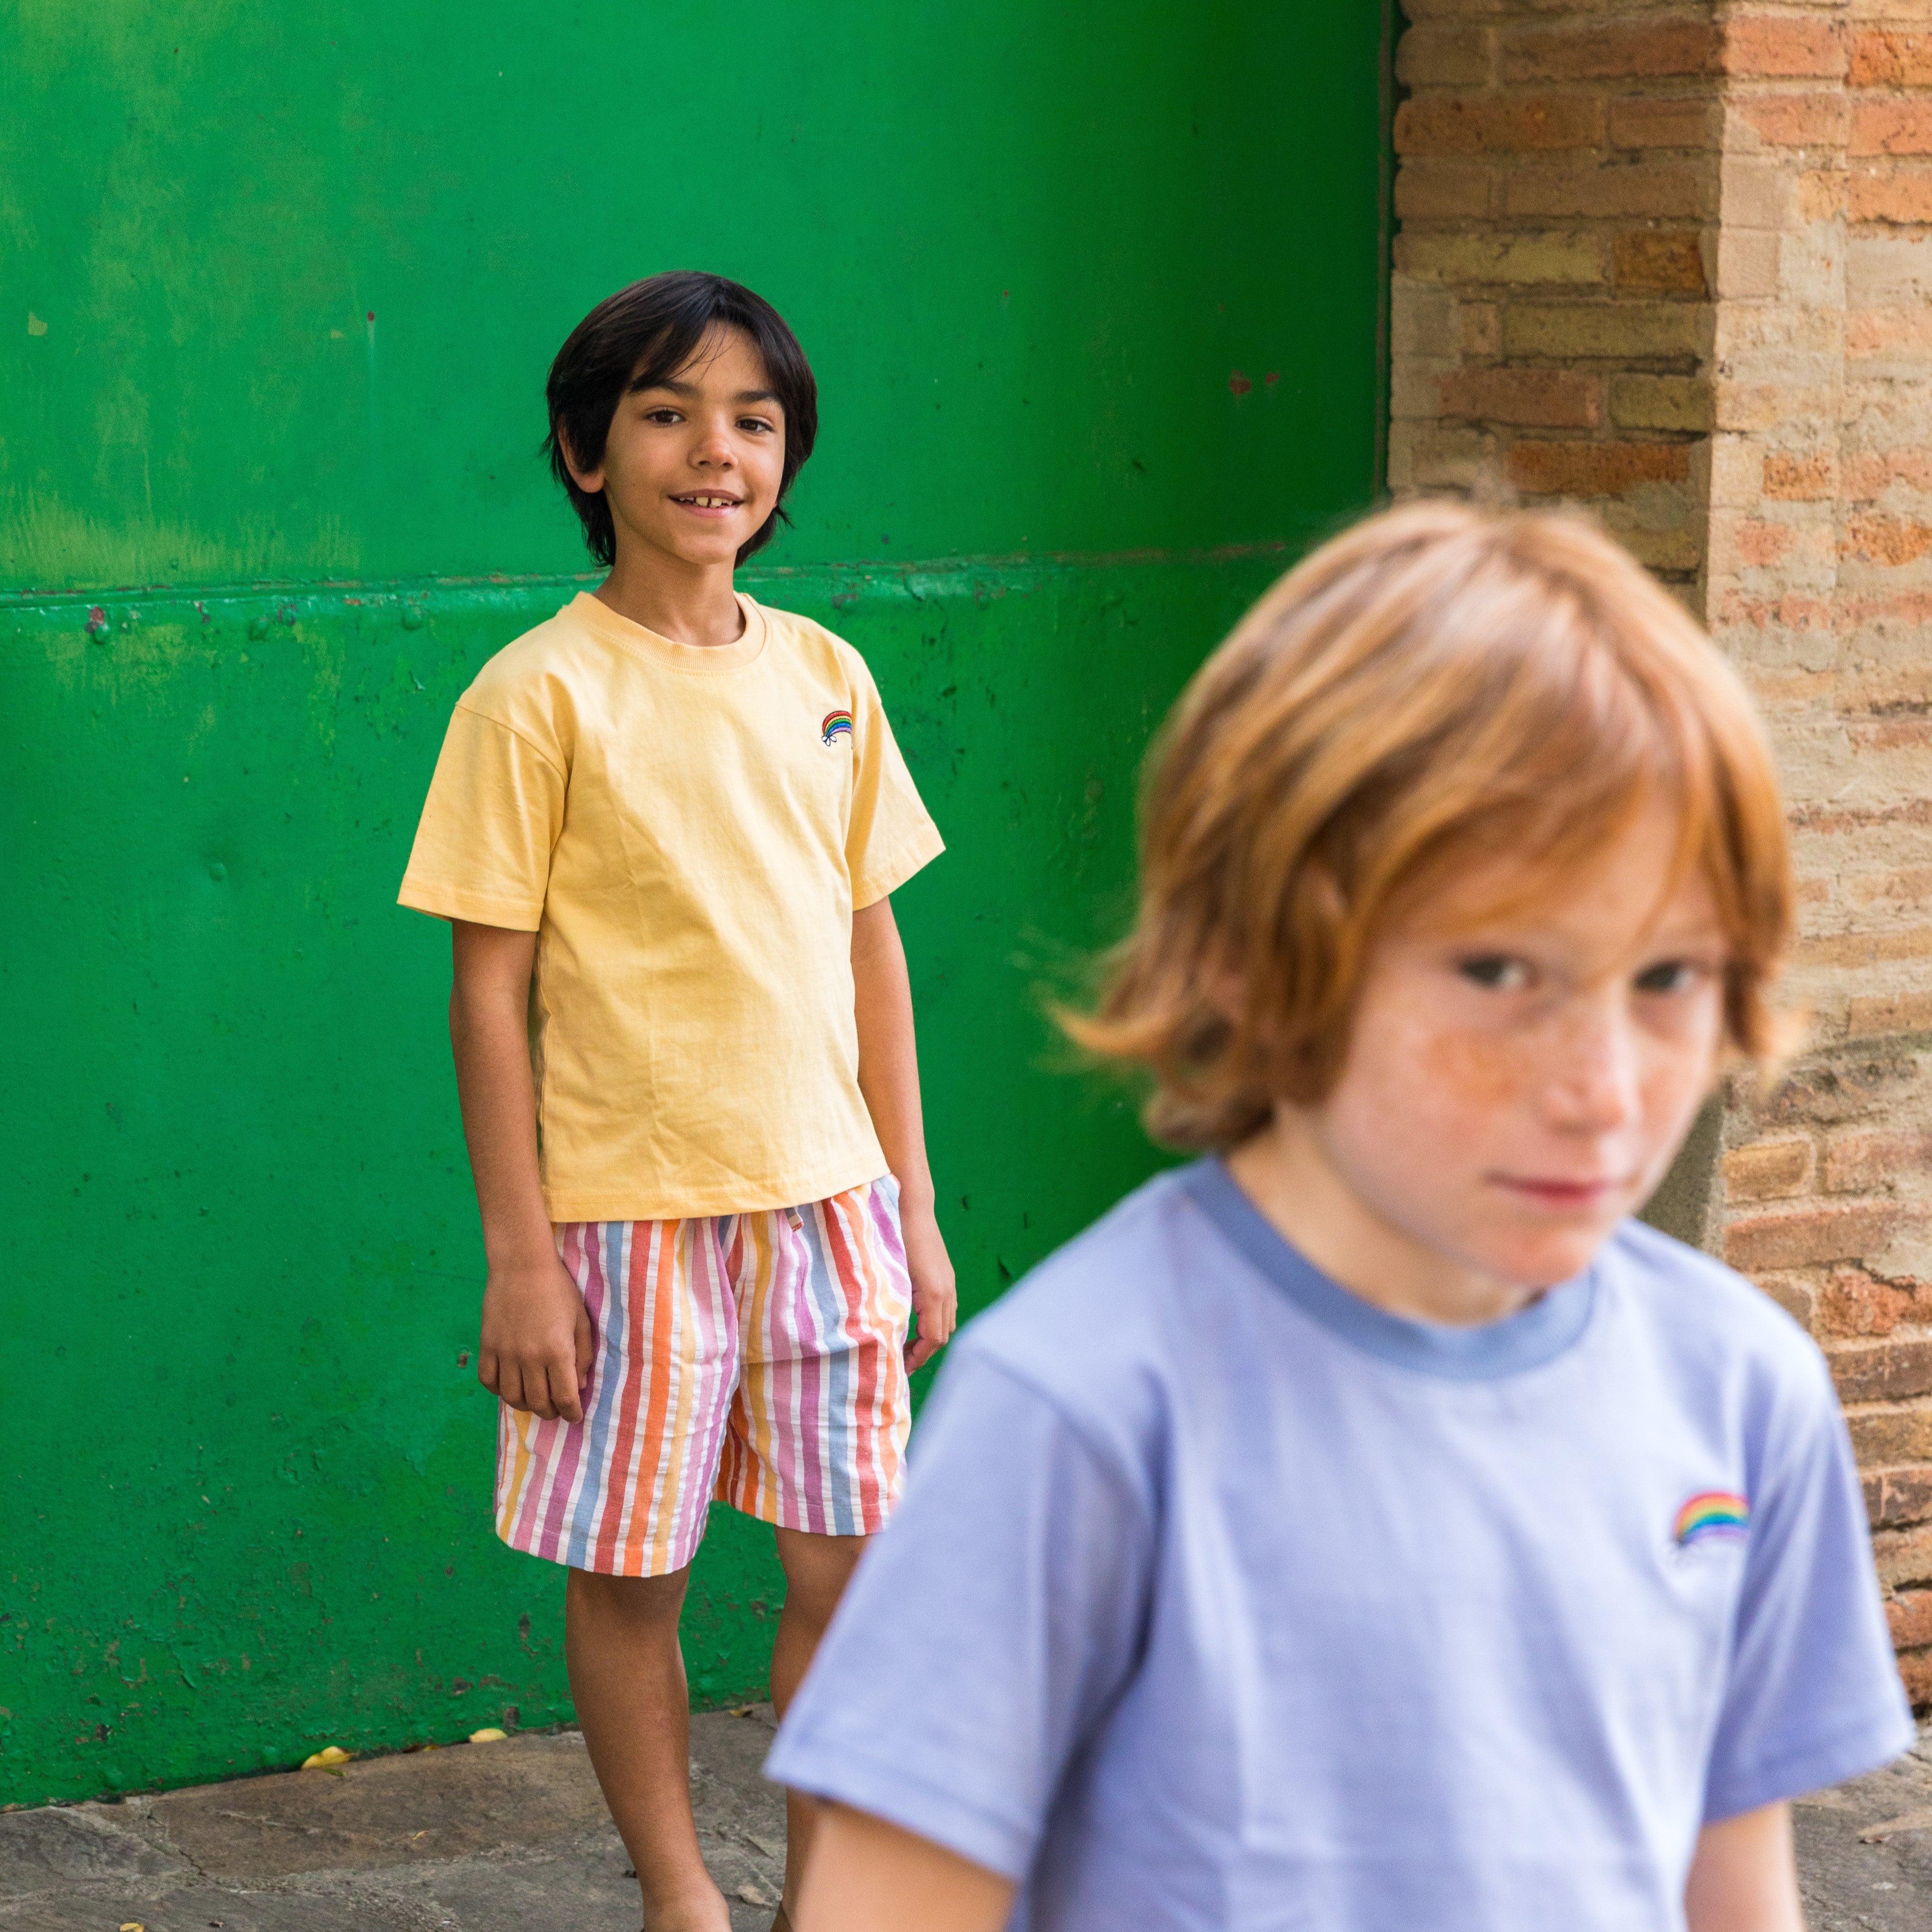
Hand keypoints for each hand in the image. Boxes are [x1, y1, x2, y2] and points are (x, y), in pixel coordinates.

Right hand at [477, 1251, 595, 1422]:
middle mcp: (530, 1357)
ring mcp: (506, 1352)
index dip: (571, 1413)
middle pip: (538, 1402)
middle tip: (556, 1409)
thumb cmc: (558, 1290)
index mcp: (558, 1351)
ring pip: (512, 1397)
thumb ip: (583, 1355)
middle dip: (550, 1412)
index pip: (564, 1398)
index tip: (574, 1416)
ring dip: (525, 1405)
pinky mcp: (488, 1345)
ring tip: (534, 1401)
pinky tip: (509, 1386)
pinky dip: (498, 1390)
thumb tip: (579, 1386)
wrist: (522, 1265)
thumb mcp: (581, 1320)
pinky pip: (488, 1380)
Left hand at [899, 1196, 956, 1372]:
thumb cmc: (894, 1237)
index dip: (917, 1358)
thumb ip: (893, 1307)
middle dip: (923, 1353)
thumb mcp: (891, 1277)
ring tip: (905, 1345)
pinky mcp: (946, 1276)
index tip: (899, 1369)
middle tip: (899, 1363)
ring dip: (929, 1338)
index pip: (932, 1340)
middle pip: (942, 1335)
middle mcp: (947, 1291)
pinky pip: (945, 1308)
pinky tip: (914, 1321)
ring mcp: (949, 1283)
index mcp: (933, 1295)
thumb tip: (885, 1338)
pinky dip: (932, 1322)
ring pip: (946, 1323)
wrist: (911, 1205)